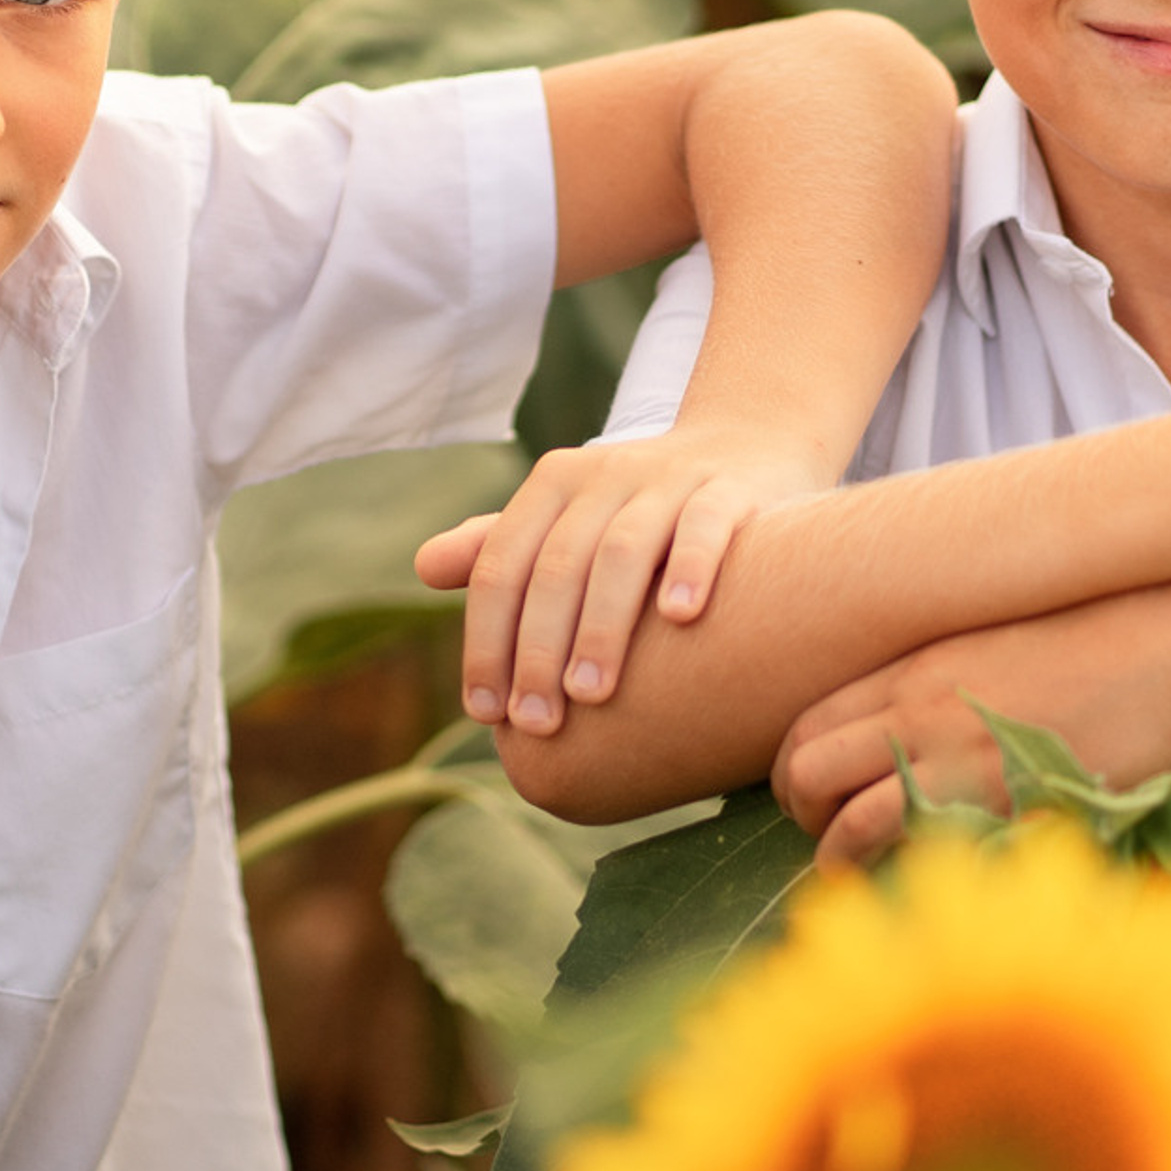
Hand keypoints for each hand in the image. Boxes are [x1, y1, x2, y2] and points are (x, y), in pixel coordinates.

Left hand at [415, 428, 820, 733]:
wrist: (748, 447)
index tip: (487, 714)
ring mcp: (669, 480)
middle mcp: (604, 475)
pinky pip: (706, 525)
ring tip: (591, 695)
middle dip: (538, 649)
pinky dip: (691, 567)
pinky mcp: (731, 491)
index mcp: (553, 484)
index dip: (486, 640)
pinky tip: (679, 619)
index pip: (501, 567)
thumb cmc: (639, 507)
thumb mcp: (567, 517)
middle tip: (537, 724)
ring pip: (623, 551)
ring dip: (602, 624)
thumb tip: (422, 568)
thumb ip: (500, 547)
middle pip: (556, 566)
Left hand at [772, 588, 1170, 865]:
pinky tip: (918, 881)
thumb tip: (920, 728)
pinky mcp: (1001, 801)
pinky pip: (908, 843)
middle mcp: (919, 708)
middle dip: (801, 813)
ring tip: (858, 875)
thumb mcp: (1006, 646)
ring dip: (835, 856)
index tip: (819, 799)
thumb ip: (950, 687)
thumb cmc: (1109, 648)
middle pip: (803, 768)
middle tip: (828, 838)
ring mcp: (955, 756)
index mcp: (918, 667)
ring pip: (841, 818)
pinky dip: (893, 872)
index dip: (800, 772)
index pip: (807, 722)